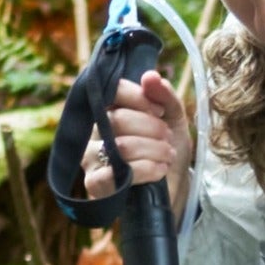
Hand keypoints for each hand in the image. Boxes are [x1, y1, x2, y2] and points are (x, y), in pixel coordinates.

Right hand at [84, 68, 193, 217]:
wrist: (173, 188)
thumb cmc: (167, 150)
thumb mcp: (174, 119)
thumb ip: (165, 96)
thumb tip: (150, 76)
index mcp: (109, 110)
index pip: (111, 91)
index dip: (138, 98)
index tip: (160, 111)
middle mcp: (94, 130)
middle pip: (118, 119)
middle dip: (152, 129)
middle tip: (168, 139)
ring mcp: (90, 157)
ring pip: (121, 146)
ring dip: (153, 150)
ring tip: (167, 155)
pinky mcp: (94, 183)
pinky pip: (115, 173)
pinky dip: (145, 169)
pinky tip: (159, 170)